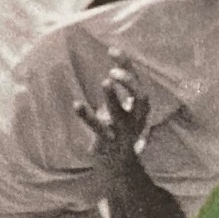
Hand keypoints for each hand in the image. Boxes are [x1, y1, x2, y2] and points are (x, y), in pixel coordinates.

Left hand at [74, 53, 149, 184]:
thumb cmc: (119, 128)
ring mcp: (123, 132)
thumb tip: (114, 52)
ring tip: (104, 81)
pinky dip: (87, 116)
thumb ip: (119, 83)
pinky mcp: (107, 142)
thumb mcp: (122, 105)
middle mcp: (136, 120)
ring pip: (121, 115)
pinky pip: (98, 129)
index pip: (140, 83)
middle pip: (142, 99)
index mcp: (141, 109)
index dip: (128, 66)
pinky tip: (76, 104)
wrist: (119, 167)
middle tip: (112, 72)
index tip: (112, 50)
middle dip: (130, 83)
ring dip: (114, 99)